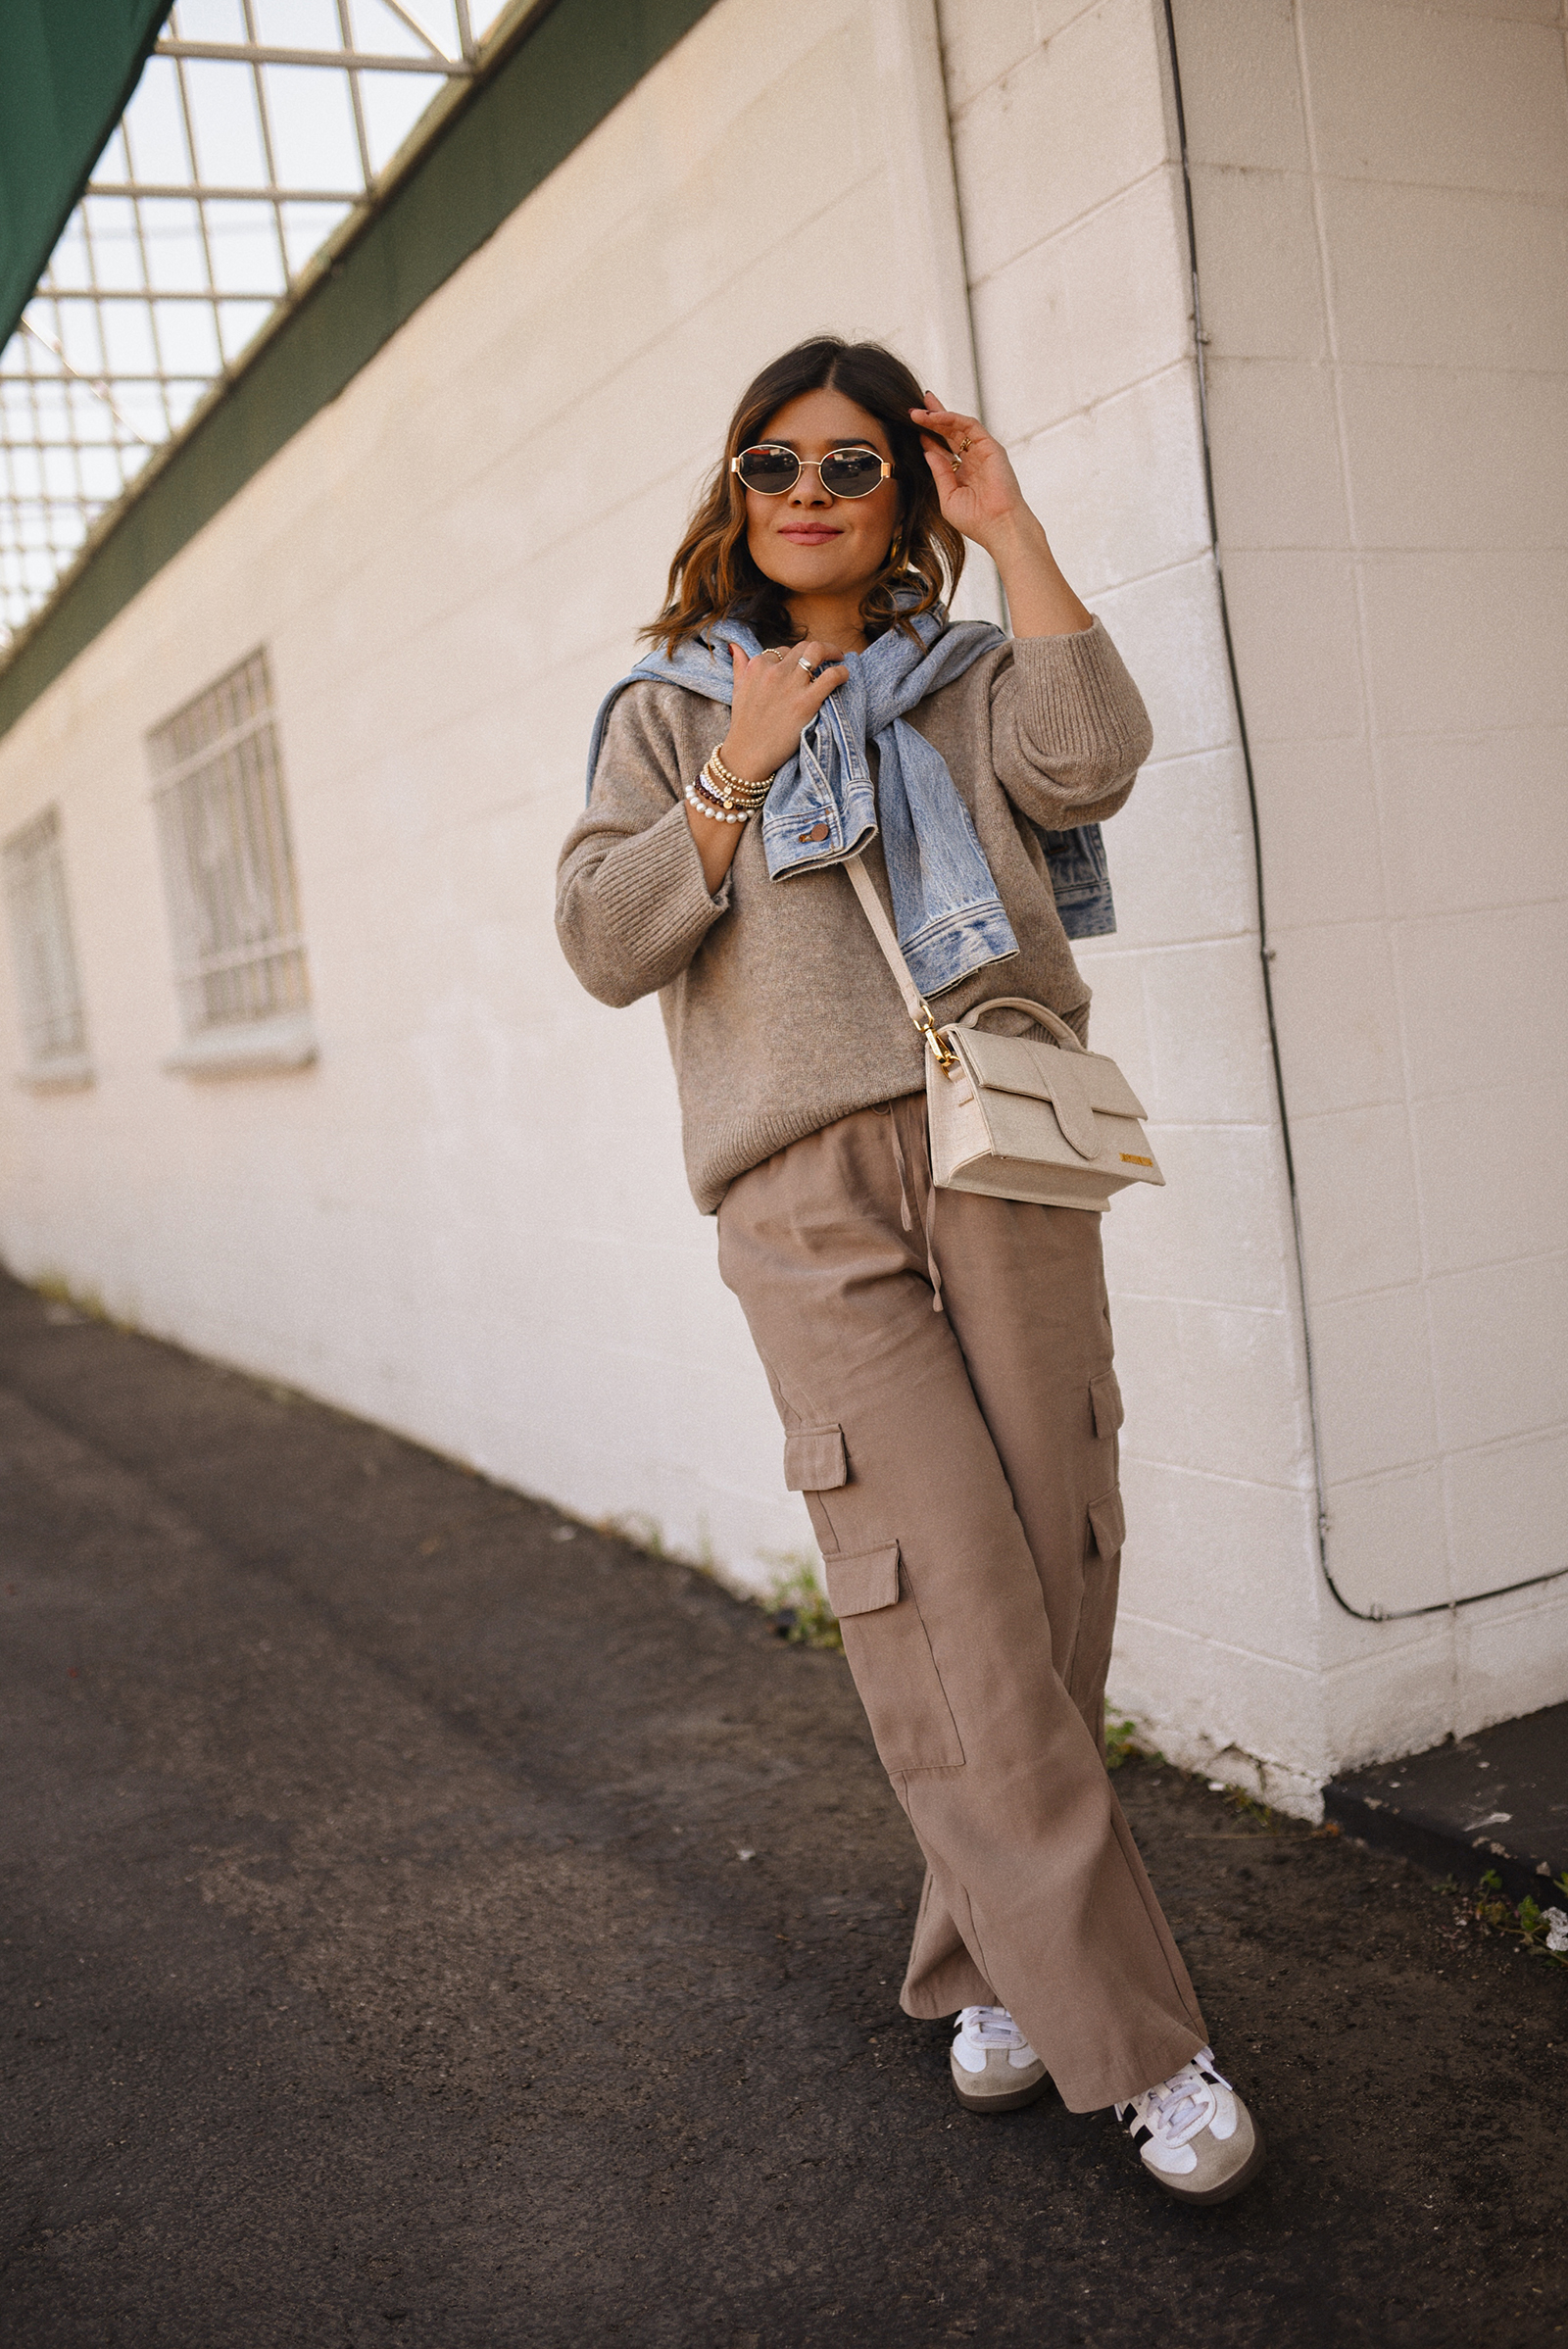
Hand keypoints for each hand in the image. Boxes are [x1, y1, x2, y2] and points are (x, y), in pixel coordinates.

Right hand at [719, 640, 847, 781]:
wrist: (748, 754)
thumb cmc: (744, 725)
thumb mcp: (737, 690)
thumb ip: (739, 666)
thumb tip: (734, 646)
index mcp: (758, 666)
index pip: (783, 650)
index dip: (795, 657)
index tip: (802, 666)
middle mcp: (774, 671)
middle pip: (803, 647)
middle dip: (819, 648)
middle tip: (829, 655)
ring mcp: (791, 685)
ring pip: (818, 651)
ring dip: (832, 651)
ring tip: (839, 659)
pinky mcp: (806, 702)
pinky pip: (831, 676)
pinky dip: (842, 672)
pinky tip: (844, 676)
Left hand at [910, 397, 1034, 557]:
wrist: (999, 526)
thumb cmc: (976, 520)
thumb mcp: (948, 497)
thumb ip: (939, 473)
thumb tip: (927, 452)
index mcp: (962, 474)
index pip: (942, 449)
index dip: (927, 438)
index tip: (911, 429)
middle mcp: (972, 460)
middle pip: (949, 433)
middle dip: (932, 420)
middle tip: (913, 410)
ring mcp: (982, 452)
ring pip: (958, 426)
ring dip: (938, 416)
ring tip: (918, 412)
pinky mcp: (991, 446)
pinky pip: (969, 425)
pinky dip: (952, 418)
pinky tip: (935, 416)